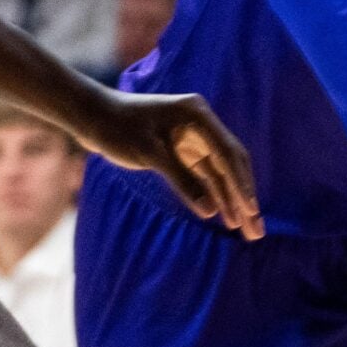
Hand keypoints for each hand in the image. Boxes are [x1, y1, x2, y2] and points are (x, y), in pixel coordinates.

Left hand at [78, 89, 262, 238]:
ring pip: (220, 174)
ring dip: (232, 201)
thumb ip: (182, 181)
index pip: (228, 153)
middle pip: (231, 165)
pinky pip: (205, 176)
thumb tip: (210, 212)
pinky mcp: (183, 151)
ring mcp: (194, 139)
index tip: (251, 211)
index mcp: (198, 116)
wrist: (90, 115)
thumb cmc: (117, 127)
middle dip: (244, 198)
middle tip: (256, 230)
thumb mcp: (149, 153)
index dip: (241, 184)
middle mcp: (202, 126)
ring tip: (247, 231)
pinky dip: (214, 195)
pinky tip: (224, 216)